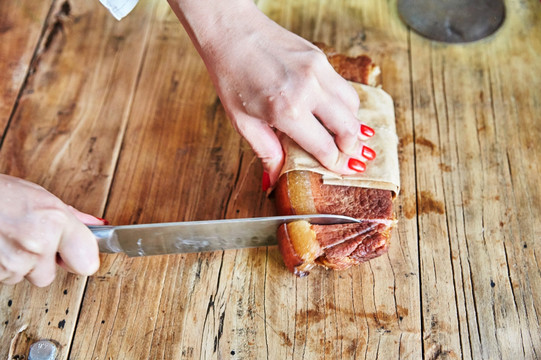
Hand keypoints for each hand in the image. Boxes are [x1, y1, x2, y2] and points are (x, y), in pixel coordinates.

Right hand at [0, 174, 102, 286]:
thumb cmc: (1, 194)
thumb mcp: (42, 197)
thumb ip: (72, 217)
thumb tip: (97, 225)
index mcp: (56, 221)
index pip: (87, 263)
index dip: (81, 260)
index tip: (76, 255)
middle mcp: (38, 243)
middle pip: (49, 275)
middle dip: (41, 262)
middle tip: (29, 238)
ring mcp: (14, 261)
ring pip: (25, 277)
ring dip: (19, 263)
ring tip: (8, 237)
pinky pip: (6, 278)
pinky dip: (2, 266)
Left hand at [169, 0, 375, 184]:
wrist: (230, 32)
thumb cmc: (232, 77)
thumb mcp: (243, 121)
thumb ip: (265, 151)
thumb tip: (274, 179)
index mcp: (286, 111)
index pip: (325, 146)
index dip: (337, 163)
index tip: (345, 170)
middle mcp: (307, 90)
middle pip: (348, 127)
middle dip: (353, 147)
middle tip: (352, 156)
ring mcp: (317, 70)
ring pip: (352, 105)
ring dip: (352, 124)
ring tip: (347, 136)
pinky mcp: (319, 56)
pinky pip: (342, 86)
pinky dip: (344, 103)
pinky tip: (336, 112)